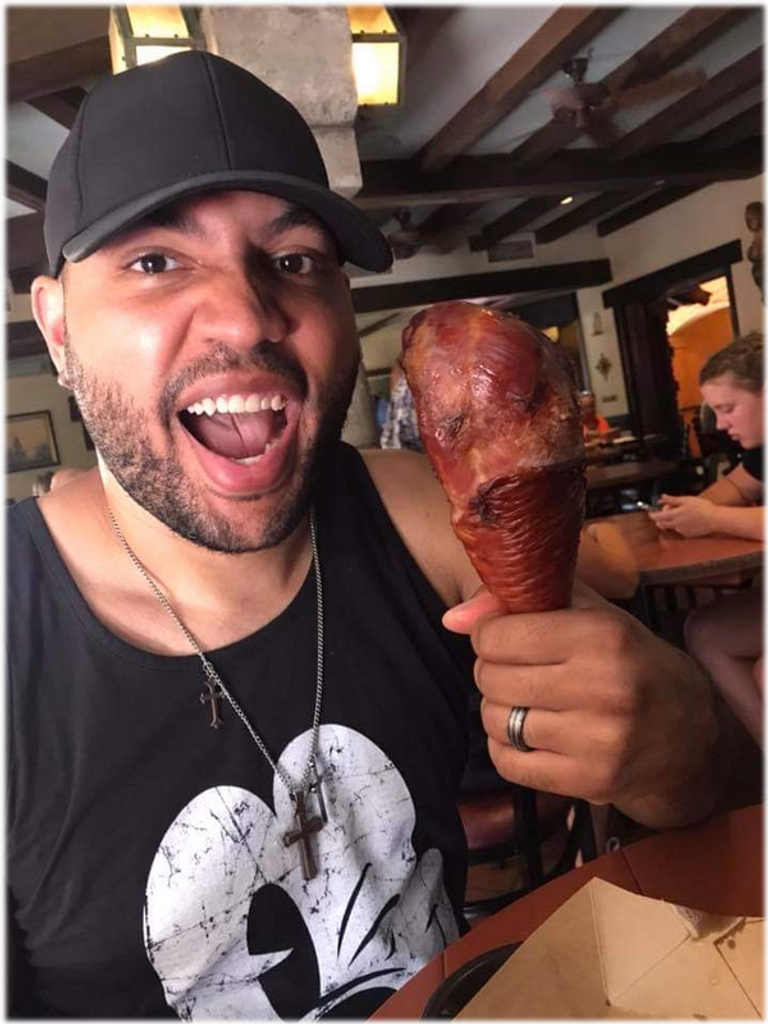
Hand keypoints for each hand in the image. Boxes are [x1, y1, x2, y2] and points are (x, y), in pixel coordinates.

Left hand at [443, 582, 717, 826]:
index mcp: (601, 636)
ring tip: (529, 702)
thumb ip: (519, 600)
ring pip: (496, 719)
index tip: (507, 637)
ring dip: (500, 709)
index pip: (496, 635)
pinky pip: (507, 762)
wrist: (687, 733)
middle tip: (519, 671)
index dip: (491, 634)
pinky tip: (532, 735)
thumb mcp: (587, 613)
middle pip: (491, 677)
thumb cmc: (627, 660)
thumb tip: (451, 619)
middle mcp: (602, 688)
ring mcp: (597, 741)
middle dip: (493, 670)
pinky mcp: (588, 782)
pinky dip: (507, 747)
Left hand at [648, 494, 718, 537]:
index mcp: (675, 515)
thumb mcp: (686, 499)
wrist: (715, 519)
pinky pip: (680, 530)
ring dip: (671, 522)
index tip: (651, 512)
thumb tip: (662, 498)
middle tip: (666, 512)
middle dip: (660, 519)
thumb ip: (672, 499)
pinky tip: (688, 520)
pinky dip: (680, 525)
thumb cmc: (703, 508)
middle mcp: (676, 525)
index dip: (652, 514)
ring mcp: (682, 531)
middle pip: (661, 524)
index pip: (657, 517)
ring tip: (681, 514)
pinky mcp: (688, 535)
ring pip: (671, 527)